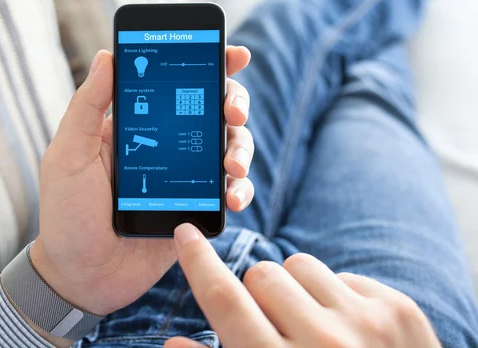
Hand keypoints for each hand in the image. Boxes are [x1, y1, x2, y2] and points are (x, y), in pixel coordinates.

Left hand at [31, 47, 253, 317]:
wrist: (80, 276)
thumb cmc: (67, 213)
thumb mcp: (68, 155)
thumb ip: (87, 107)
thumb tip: (108, 55)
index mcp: (137, 125)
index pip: (176, 85)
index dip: (209, 65)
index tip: (233, 54)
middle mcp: (167, 146)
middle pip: (213, 111)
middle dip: (233, 102)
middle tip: (233, 111)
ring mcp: (185, 178)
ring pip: (230, 148)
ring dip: (242, 148)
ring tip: (233, 164)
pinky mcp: (197, 209)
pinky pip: (229, 191)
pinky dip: (240, 190)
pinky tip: (233, 197)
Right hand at [166, 223, 440, 347]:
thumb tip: (171, 341)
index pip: (224, 299)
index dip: (198, 261)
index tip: (186, 233)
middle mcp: (322, 344)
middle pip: (262, 275)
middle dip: (260, 295)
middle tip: (276, 330)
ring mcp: (366, 323)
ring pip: (301, 265)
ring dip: (297, 291)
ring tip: (313, 329)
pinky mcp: (398, 310)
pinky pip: (344, 274)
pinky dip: (337, 298)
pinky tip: (349, 333)